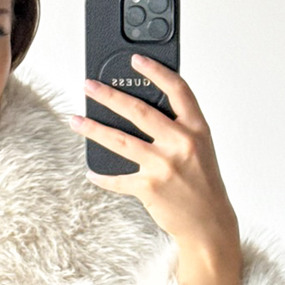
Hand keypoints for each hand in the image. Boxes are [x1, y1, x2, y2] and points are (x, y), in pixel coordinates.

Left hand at [68, 55, 243, 284]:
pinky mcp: (149, 187)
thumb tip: (138, 111)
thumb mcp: (199, 150)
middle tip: (88, 85)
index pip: (177, 90)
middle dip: (109, 95)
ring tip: (74, 119)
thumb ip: (176, 129)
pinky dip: (102, 175)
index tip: (135, 60)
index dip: (155, 71)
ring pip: (119, 140)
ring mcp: (164, 165)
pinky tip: (91, 171)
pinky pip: (117, 178)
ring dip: (93, 129)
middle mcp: (181, 143)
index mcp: (197, 129)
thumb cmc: (203, 185)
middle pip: (138, 111)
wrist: (209, 224)